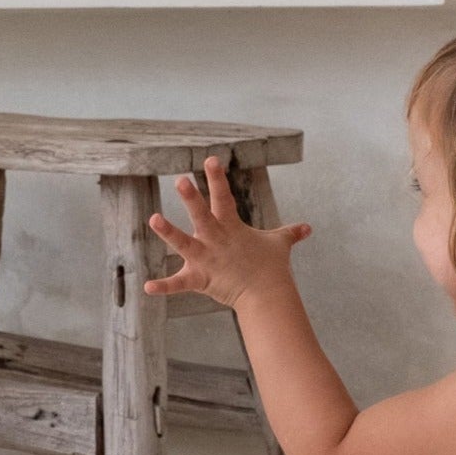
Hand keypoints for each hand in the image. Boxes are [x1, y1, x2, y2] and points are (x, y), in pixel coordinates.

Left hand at [145, 157, 310, 309]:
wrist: (268, 295)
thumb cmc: (272, 267)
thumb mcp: (280, 245)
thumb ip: (290, 233)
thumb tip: (308, 228)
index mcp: (231, 227)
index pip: (223, 197)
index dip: (217, 178)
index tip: (210, 159)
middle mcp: (216, 240)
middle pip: (202, 215)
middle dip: (192, 198)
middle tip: (181, 180)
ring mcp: (207, 259)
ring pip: (184, 243)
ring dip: (169, 232)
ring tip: (154, 218)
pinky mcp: (201, 280)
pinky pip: (179, 284)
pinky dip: (163, 286)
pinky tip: (146, 285)